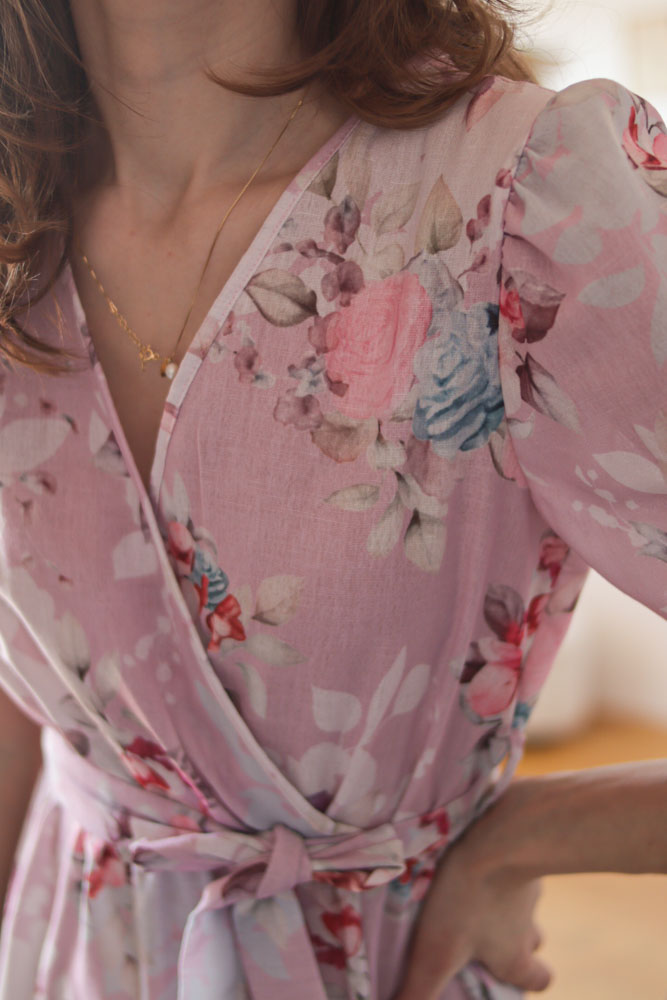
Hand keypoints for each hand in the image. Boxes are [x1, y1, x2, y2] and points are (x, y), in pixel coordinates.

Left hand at [391, 816, 552, 998]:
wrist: (500, 838)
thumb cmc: (467, 901)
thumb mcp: (435, 954)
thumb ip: (417, 993)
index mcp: (514, 956)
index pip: (540, 981)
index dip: (527, 980)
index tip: (504, 974)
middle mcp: (528, 924)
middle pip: (535, 940)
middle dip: (517, 938)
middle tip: (487, 929)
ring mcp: (528, 884)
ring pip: (524, 900)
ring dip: (505, 898)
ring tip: (475, 887)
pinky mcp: (520, 849)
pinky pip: (514, 860)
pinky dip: (499, 860)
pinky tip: (475, 851)